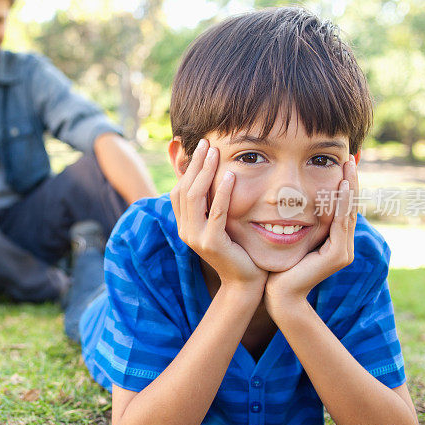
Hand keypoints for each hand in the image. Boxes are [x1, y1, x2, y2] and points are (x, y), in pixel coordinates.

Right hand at [170, 139, 266, 291]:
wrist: (246, 282)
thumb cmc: (238, 251)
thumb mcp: (222, 224)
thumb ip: (214, 205)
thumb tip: (216, 178)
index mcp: (185, 226)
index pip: (179, 191)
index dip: (187, 168)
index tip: (201, 148)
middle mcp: (185, 231)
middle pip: (184, 189)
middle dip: (195, 164)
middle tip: (206, 143)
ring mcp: (196, 238)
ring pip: (194, 197)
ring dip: (205, 172)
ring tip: (215, 153)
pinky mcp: (212, 243)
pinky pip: (215, 212)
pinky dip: (222, 193)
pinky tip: (231, 176)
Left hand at [265, 156, 358, 312]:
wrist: (278, 294)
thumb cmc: (278, 266)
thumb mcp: (290, 237)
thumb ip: (297, 222)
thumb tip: (290, 200)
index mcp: (334, 241)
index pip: (341, 207)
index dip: (343, 185)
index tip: (341, 163)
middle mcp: (343, 245)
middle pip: (349, 206)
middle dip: (350, 181)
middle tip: (349, 157)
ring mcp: (342, 251)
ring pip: (348, 212)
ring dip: (350, 187)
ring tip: (349, 165)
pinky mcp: (337, 255)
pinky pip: (341, 223)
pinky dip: (341, 204)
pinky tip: (341, 186)